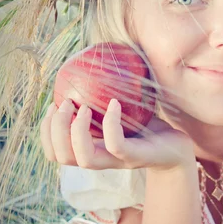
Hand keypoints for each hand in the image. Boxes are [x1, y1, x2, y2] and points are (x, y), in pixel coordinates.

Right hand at [40, 98, 194, 170]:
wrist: (176, 148)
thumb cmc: (147, 127)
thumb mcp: (122, 111)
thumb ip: (102, 97)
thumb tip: (88, 62)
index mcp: (92, 150)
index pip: (56, 153)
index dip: (46, 134)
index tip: (51, 108)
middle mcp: (101, 159)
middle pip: (63, 157)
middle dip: (55, 131)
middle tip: (65, 103)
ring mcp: (118, 161)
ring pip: (85, 159)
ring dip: (76, 131)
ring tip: (82, 106)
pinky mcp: (136, 157)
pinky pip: (116, 144)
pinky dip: (110, 123)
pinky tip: (114, 103)